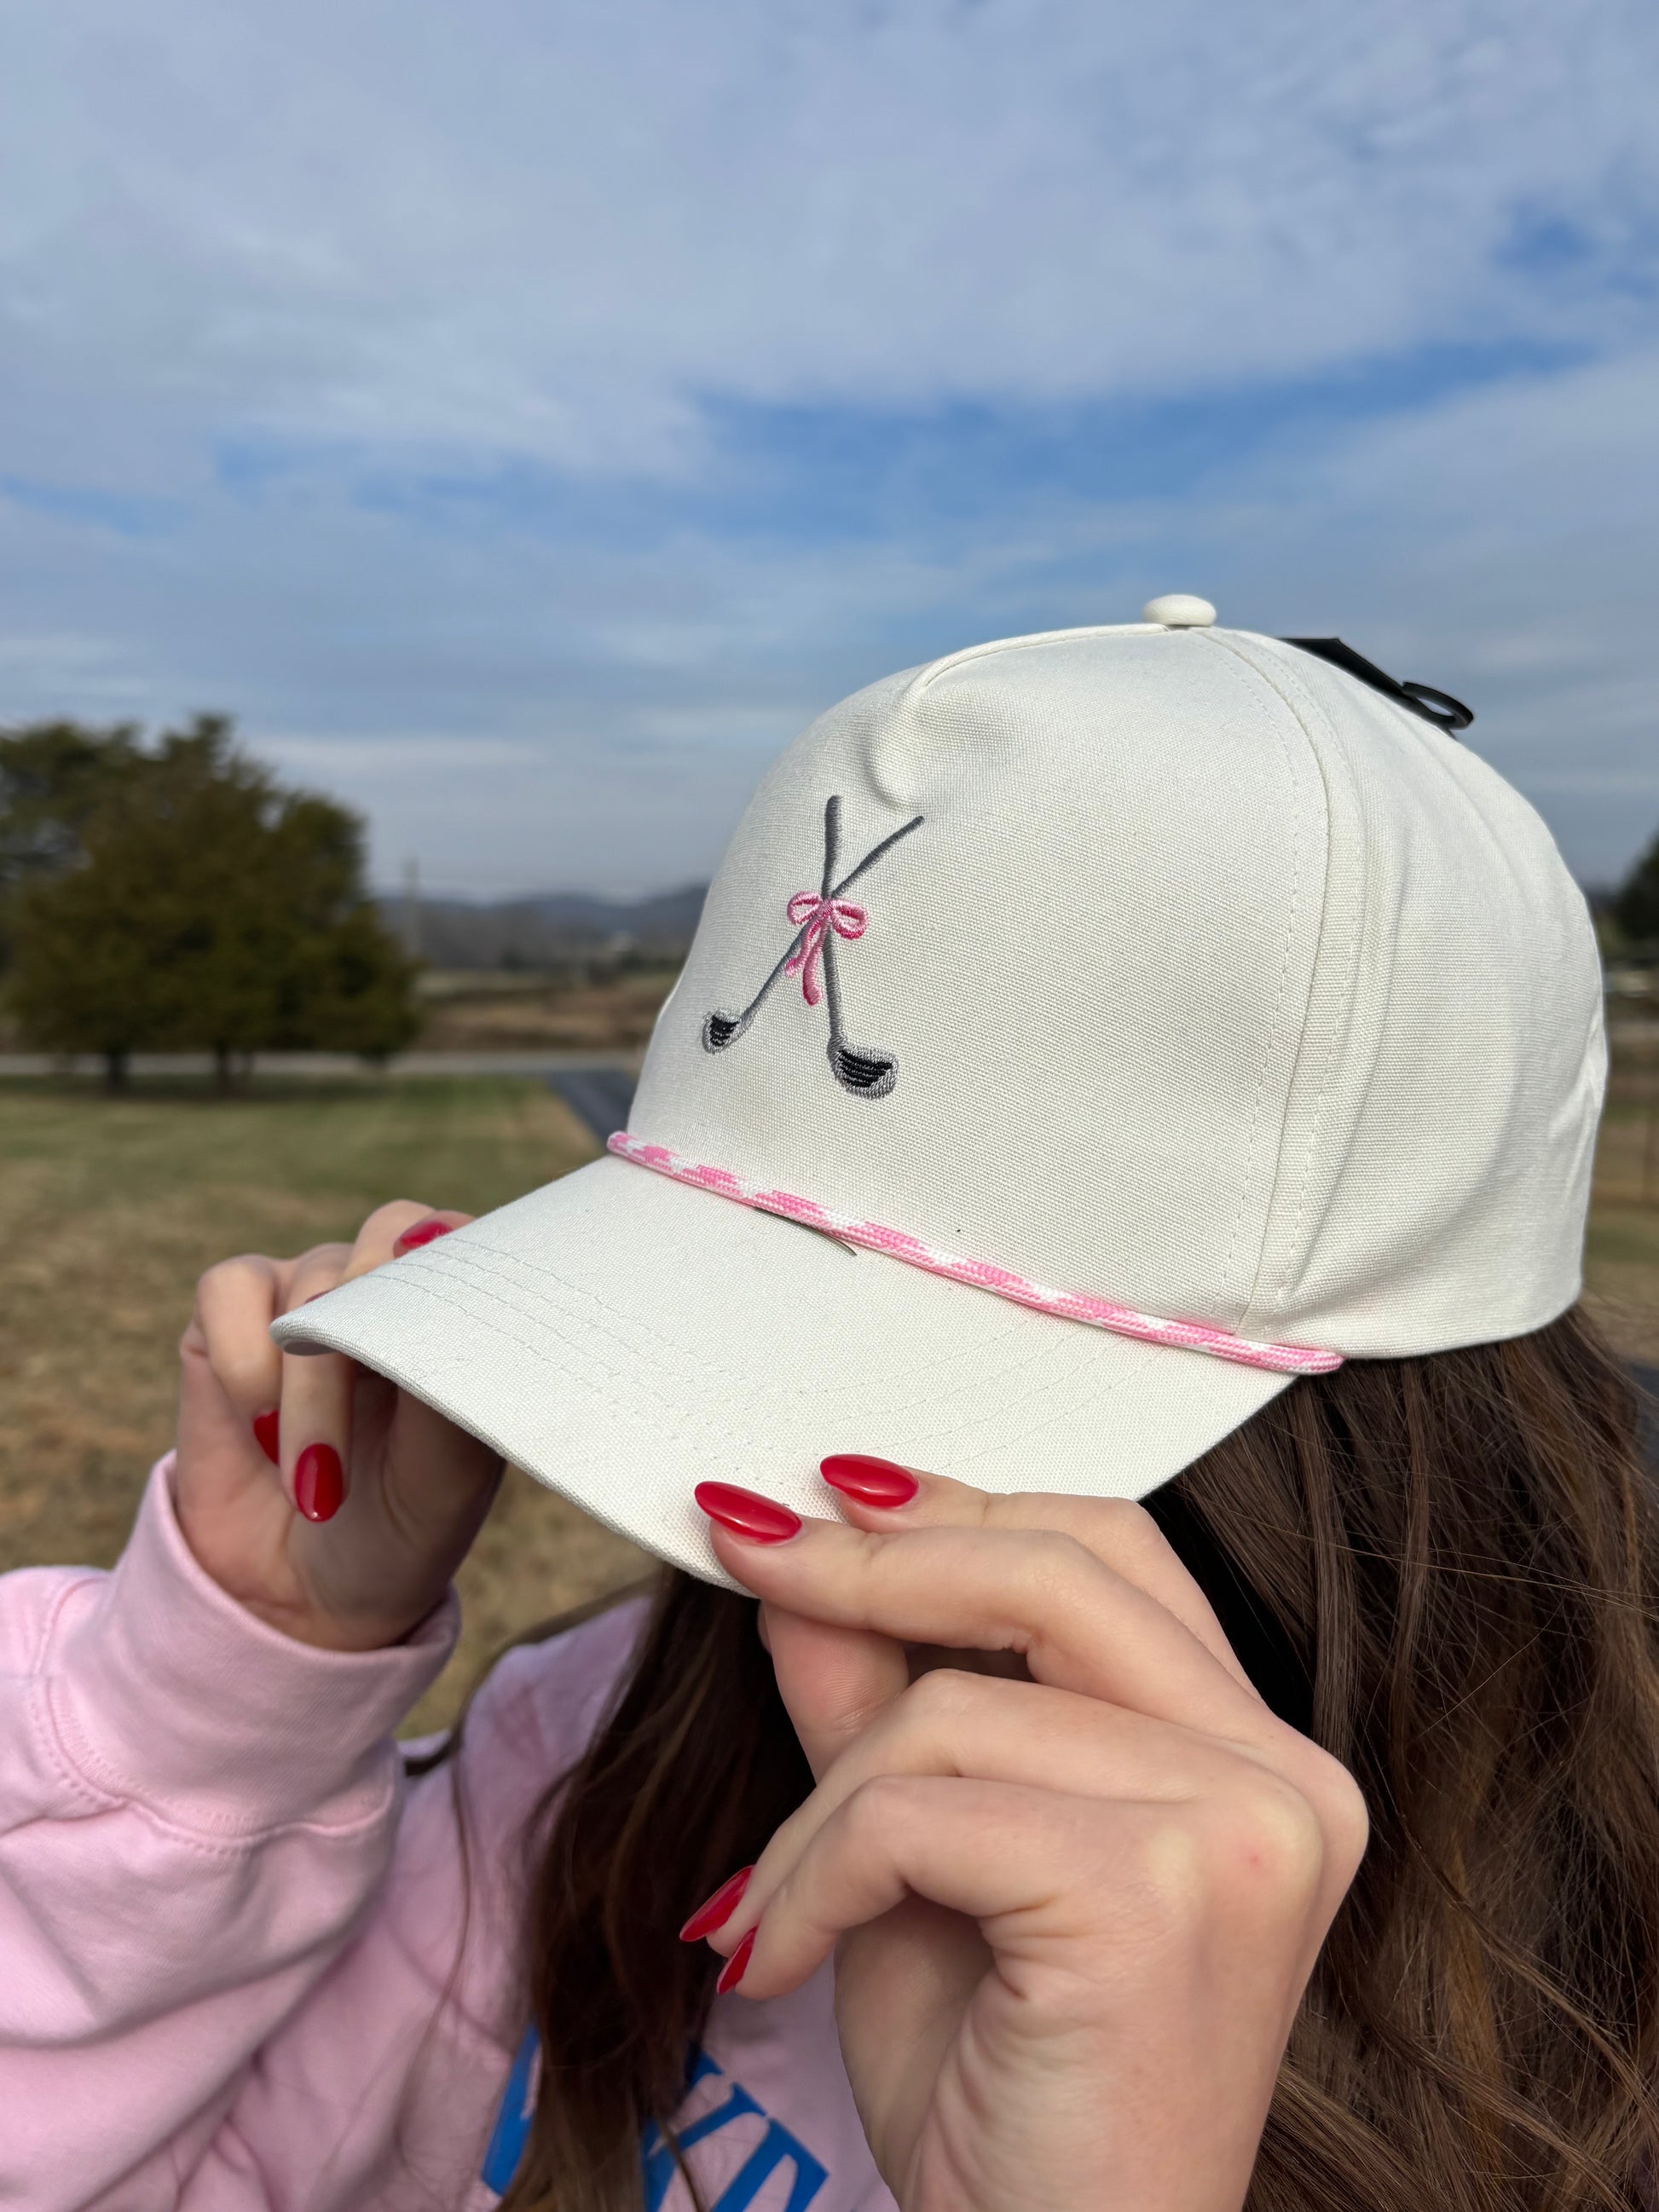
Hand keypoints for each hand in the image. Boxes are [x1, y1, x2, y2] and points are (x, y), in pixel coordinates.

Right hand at [174, 1203, 503, 1651]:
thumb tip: (439, 1294)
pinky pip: (230, 1288)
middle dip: (374, 1336)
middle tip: (374, 1412)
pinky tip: (261, 1432)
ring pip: (309, 1280)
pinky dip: (244, 1360)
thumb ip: (447, 1384)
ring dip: (309, 1389)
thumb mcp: (447, 1473)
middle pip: (387, 1240)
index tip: (442, 1316)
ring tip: (317, 1478)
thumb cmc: (402, 1526)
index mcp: (457, 1313)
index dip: (452, 1259)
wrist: (304, 1596)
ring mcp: (308, 1294)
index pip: (468, 1236)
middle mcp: (386, 1286)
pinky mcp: (230, 1317)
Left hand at [689, 1464, 1367, 2211]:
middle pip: (1058, 1571)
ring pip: (956, 1707)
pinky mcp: (1156, 1895)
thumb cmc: (1006, 2107)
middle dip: (877, 1560)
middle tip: (750, 1554)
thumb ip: (879, 1704)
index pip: (1115, 1556)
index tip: (828, 1499)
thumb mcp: (924, 1864)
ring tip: (769, 1910)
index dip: (963, 1511)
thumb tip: (801, 1563)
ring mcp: (1241, 1833)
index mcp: (1261, 1762)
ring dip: (821, 1807)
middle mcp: (1285, 1781)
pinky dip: (815, 1876)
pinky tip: (778, 1957)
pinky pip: (918, 1812)